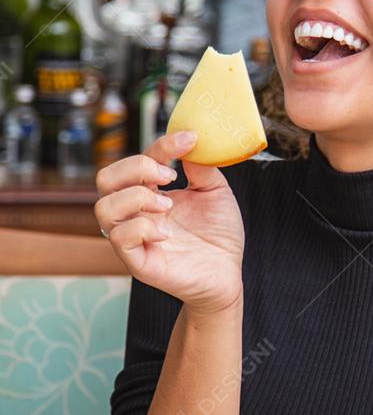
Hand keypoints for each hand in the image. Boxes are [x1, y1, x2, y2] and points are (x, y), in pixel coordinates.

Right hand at [95, 130, 244, 313]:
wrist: (227, 274)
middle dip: (135, 168)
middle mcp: (136, 213)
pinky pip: (119, 239)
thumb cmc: (218, 235)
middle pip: (105, 179)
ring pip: (103, 208)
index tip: (189, 140)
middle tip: (168, 177)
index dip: (161, 145)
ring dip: (136, 198)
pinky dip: (141, 228)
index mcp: (151, 193)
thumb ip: (202, 168)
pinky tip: (166, 233)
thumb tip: (190, 141)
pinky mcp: (137, 262)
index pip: (138, 160)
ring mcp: (133, 237)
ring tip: (168, 206)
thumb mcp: (216, 192)